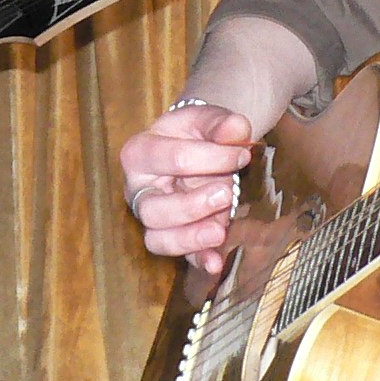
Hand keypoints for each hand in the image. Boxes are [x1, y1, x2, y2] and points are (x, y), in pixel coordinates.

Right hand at [119, 100, 251, 273]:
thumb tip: (237, 129)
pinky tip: (216, 262)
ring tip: (219, 230)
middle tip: (227, 193)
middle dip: (191, 205)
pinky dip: (198, 260)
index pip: (170, 159)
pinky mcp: (172, 236)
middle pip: (152, 209)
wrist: (196, 145)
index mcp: (139, 153)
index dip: (210, 158)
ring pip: (157, 238)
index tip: (242, 155)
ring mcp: (152, 217)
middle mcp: (138, 190)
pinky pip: (179, 256)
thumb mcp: (205, 118)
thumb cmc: (194, 132)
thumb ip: (220, 123)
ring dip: (190, 238)